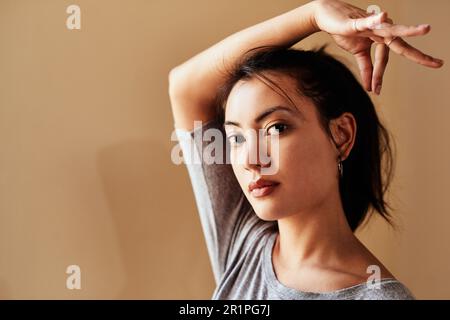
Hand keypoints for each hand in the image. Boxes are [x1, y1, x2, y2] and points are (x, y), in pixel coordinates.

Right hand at [312, 0, 443, 94]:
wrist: (326, 17)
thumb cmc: (344, 31)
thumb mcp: (357, 52)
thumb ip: (366, 67)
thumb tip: (371, 87)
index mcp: (381, 39)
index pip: (384, 60)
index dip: (380, 76)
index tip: (376, 91)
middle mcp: (381, 31)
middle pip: (400, 45)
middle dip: (419, 56)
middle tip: (438, 64)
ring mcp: (371, 25)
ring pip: (391, 29)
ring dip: (408, 30)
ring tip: (425, 29)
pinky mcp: (357, 21)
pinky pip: (368, 21)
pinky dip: (376, 19)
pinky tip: (383, 16)